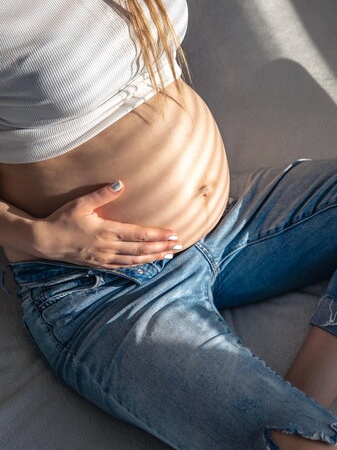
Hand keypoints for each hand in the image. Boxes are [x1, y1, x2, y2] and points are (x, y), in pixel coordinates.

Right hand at [33, 180, 180, 268]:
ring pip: (135, 260)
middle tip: (178, 245)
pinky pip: (123, 266)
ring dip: (153, 257)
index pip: (139, 234)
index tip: (173, 234)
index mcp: (107, 231)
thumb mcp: (81, 203)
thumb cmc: (62, 219)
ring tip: (168, 255)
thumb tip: (121, 183)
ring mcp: (105, 258)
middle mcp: (109, 247)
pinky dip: (138, 265)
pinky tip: (146, 263)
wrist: (45, 241)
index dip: (158, 235)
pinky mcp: (99, 264)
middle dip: (161, 247)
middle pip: (141, 249)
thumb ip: (102, 194)